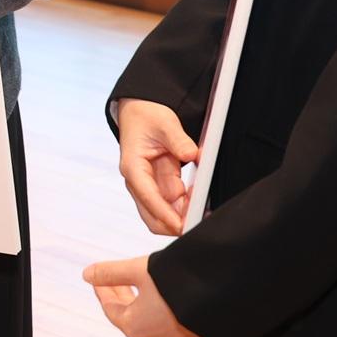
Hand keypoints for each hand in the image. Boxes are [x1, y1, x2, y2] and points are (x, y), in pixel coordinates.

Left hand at [83, 255, 200, 336]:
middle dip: (121, 295)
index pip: (111, 309)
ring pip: (149, 321)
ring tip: (138, 284)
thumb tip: (88, 274)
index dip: (103, 291)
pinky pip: (169, 323)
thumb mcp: (137, 270)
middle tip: (115, 280)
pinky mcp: (192, 335)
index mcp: (135, 327)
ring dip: (141, 302)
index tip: (98, 279)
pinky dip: (160, 309)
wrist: (219, 293)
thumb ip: (111, 273)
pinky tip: (164, 296)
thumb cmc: (176, 283)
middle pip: (129, 316)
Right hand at [116, 98, 199, 235]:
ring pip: (164, 213)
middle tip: (198, 221)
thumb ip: (178, 140)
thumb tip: (192, 155)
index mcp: (133, 166)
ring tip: (204, 206)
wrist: (140, 112)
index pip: (147, 196)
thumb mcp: (164, 123)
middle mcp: (138, 181)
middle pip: (152, 215)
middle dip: (174, 222)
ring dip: (183, 214)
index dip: (164, 213)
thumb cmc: (146, 117)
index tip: (181, 224)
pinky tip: (200, 197)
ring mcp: (149, 185)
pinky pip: (173, 203)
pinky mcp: (160, 185)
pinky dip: (187, 204)